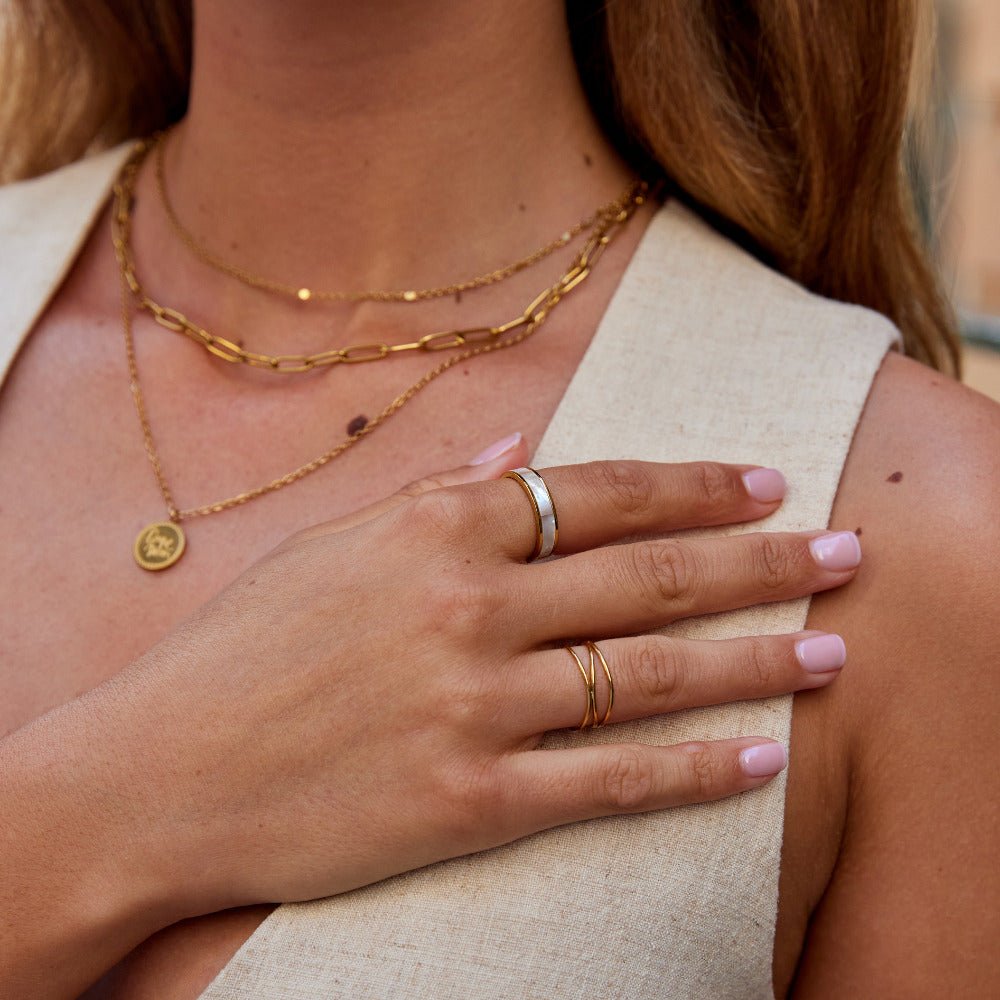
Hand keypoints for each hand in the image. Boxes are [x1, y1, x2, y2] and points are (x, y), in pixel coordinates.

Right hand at [117, 439, 856, 915]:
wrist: (160, 773)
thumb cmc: (241, 648)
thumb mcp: (332, 545)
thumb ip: (433, 495)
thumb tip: (515, 455)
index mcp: (435, 529)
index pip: (599, 492)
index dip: (695, 485)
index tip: (766, 481)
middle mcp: (470, 607)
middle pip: (651, 576)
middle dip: (763, 561)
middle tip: (848, 552)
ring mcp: (475, 706)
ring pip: (649, 675)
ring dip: (754, 661)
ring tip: (829, 653)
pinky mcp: (471, 801)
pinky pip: (610, 782)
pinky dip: (694, 770)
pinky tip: (760, 761)